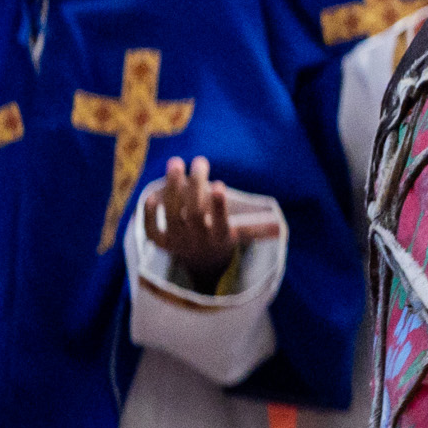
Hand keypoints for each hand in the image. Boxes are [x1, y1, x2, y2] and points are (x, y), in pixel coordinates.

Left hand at [143, 157, 276, 282]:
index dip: (218, 206)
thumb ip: (257, 230)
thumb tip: (280, 228)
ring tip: (176, 162)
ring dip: (172, 189)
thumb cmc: (224, 240)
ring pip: (171, 215)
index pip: (220, 224)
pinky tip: (152, 195)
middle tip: (200, 161)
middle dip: (196, 185)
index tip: (220, 185)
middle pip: (194, 213)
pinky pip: (150, 229)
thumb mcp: (241, 237)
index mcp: (220, 239)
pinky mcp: (161, 243)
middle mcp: (198, 241)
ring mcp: (177, 242)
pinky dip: (148, 214)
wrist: (202, 266)